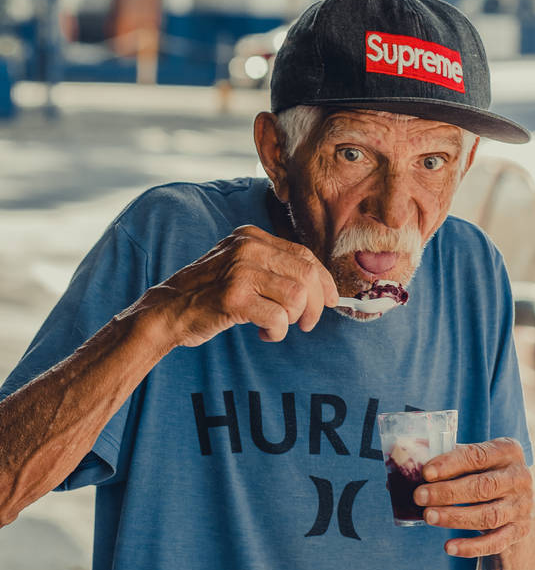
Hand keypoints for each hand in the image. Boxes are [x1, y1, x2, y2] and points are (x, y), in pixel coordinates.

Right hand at [137, 225, 338, 347]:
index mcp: (252, 237)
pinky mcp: (233, 297)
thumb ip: (273, 267)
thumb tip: (321, 287)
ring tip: (276, 326)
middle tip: (307, 324)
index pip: (304, 255)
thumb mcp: (240, 267)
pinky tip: (262, 333)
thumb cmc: (208, 294)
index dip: (324, 281)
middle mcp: (247, 248)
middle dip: (315, 306)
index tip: (331, 301)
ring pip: (296, 298)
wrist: (167, 311)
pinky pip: (278, 318)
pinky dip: (277, 332)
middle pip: (306, 276)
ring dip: (293, 320)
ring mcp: (239, 271)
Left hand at [413, 438, 533, 557]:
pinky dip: (471, 546)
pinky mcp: (521, 530)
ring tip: (428, 517)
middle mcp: (520, 477)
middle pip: (483, 486)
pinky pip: (496, 542)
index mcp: (507, 450)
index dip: (450, 464)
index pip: (478, 455)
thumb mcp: (470, 460)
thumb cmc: (482, 473)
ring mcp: (522, 506)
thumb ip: (444, 459)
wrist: (514, 501)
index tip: (426, 473)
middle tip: (420, 496)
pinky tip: (448, 546)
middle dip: (448, 492)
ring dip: (455, 517)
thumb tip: (404, 464)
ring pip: (489, 515)